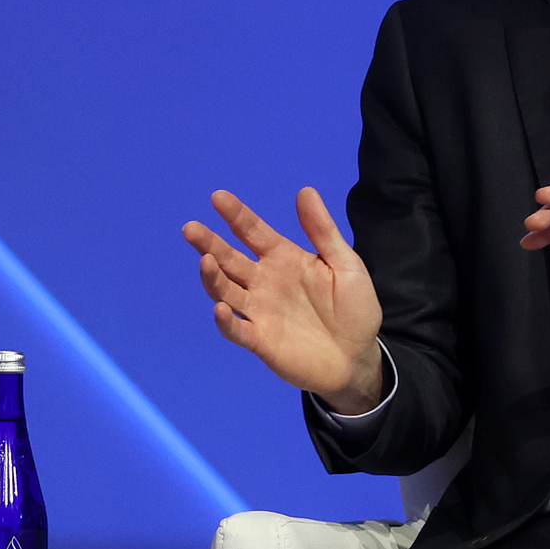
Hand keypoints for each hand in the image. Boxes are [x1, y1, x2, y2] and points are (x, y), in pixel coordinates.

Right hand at [182, 188, 385, 413]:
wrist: (358, 357)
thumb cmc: (354, 309)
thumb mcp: (345, 264)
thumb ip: (323, 231)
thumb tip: (305, 191)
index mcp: (283, 259)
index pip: (253, 232)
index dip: (236, 215)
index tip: (218, 197)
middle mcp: (265, 282)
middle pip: (230, 259)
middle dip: (210, 243)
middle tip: (191, 228)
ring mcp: (260, 311)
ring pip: (227, 291)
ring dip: (213, 277)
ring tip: (204, 261)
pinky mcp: (261, 340)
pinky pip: (237, 330)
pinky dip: (225, 321)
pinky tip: (219, 308)